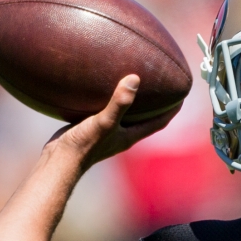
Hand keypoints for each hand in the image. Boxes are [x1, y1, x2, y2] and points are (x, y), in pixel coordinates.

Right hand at [49, 75, 181, 168]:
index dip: (172, 110)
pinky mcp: (91, 129)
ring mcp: (106, 133)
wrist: (58, 161)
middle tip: (162, 85)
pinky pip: (105, 112)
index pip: (159, 122)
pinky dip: (108, 101)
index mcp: (130, 136)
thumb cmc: (84, 145)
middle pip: (145, 118)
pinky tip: (100, 88)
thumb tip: (135, 79)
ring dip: (131, 102)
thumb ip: (119, 103)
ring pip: (125, 115)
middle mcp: (121, 135)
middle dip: (155, 104)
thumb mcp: (104, 121)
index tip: (182, 95)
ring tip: (133, 83)